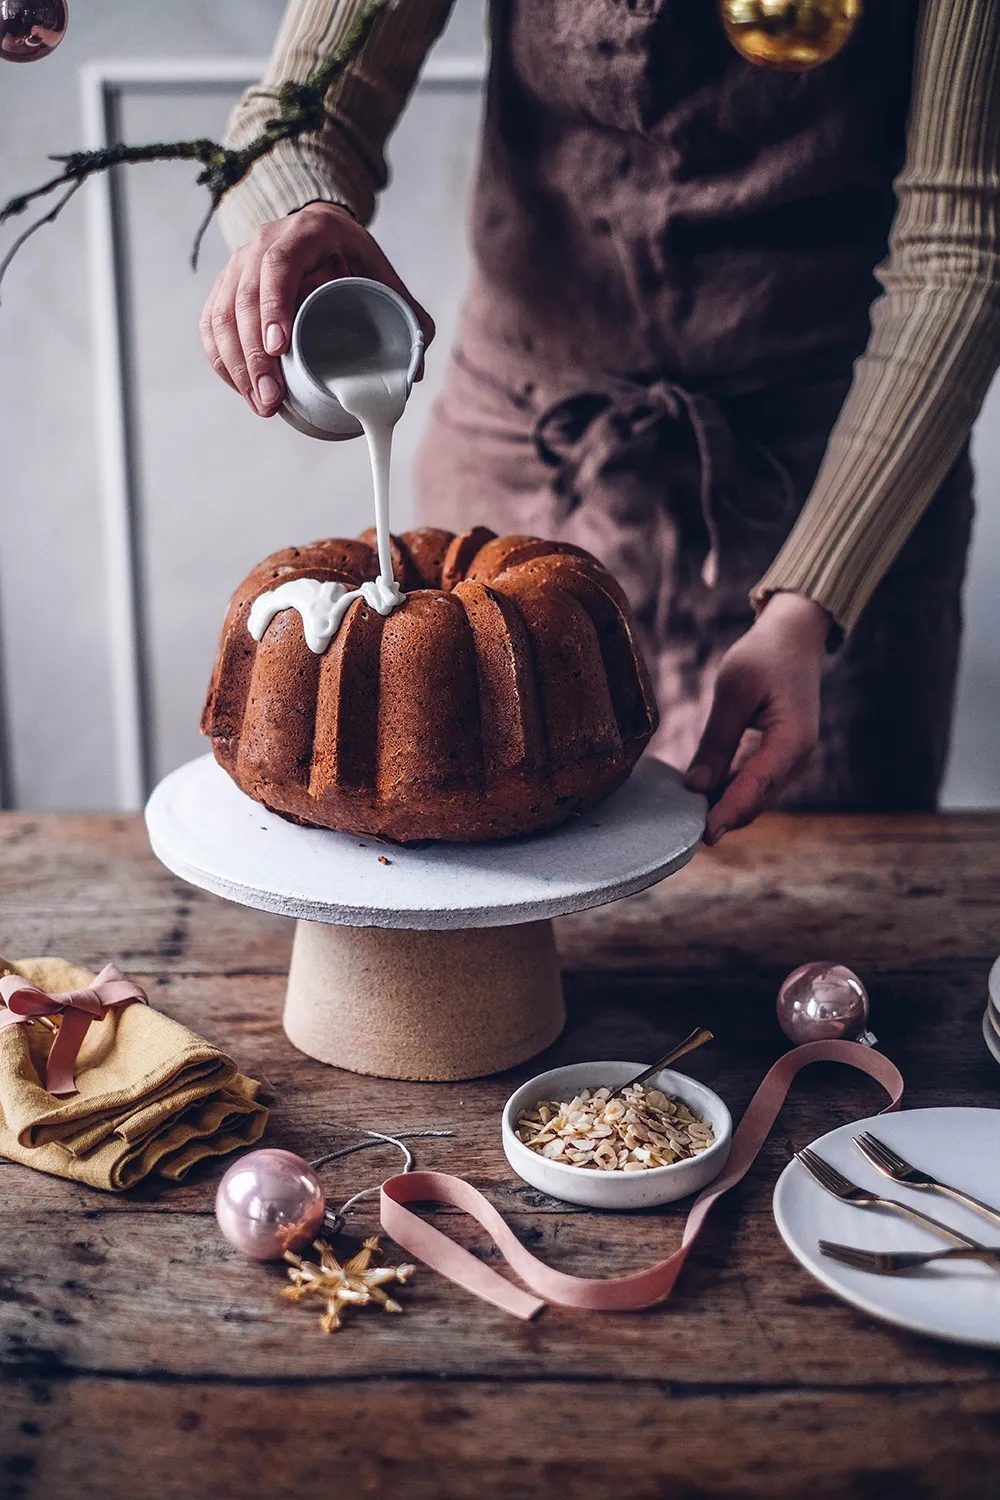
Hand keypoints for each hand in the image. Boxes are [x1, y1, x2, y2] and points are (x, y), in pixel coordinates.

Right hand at [199, 201, 434, 415]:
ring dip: (237, 366)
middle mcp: (261, 244)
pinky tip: (243, 390)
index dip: (274, 307)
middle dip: (254, 356)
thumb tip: (414, 370)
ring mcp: (237, 265)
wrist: (316, 228)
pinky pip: (211, 326)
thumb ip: (404, 313)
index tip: (279, 347)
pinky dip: (224, 362)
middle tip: (272, 398)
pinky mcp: (224, 288)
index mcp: (304, 233)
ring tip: (262, 404)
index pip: (277, 266)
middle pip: (244, 299)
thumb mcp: (380, 273)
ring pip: (221, 317)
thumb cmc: (350, 255)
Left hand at [685, 592, 829, 843]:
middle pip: (757, 799)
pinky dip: (732, 791)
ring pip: (757, 796)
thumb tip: (696, 786)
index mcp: (792, 740)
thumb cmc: (764, 656)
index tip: (705, 835)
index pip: (756, 786)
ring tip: (689, 817)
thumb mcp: (734, 692)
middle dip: (724, 816)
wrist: (795, 637)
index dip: (728, 811)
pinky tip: (704, 795)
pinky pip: (756, 782)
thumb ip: (717, 740)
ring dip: (726, 806)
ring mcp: (792, 759)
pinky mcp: (781, 755)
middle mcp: (798, 757)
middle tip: (684, 831)